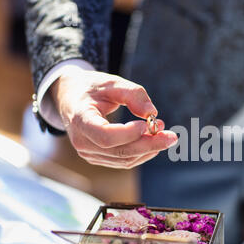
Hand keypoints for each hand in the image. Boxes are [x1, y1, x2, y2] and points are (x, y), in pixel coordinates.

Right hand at [50, 69, 177, 168]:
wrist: (72, 99)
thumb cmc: (92, 88)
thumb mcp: (112, 82)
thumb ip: (134, 94)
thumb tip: (152, 114)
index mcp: (80, 119)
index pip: (105, 136)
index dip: (129, 134)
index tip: (147, 124)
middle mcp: (82, 142)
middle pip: (120, 151)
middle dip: (149, 144)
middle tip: (172, 136)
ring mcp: (89, 154)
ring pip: (124, 159)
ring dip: (149, 149)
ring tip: (164, 132)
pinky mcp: (98, 158)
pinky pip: (124, 161)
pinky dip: (142, 153)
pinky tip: (154, 140)